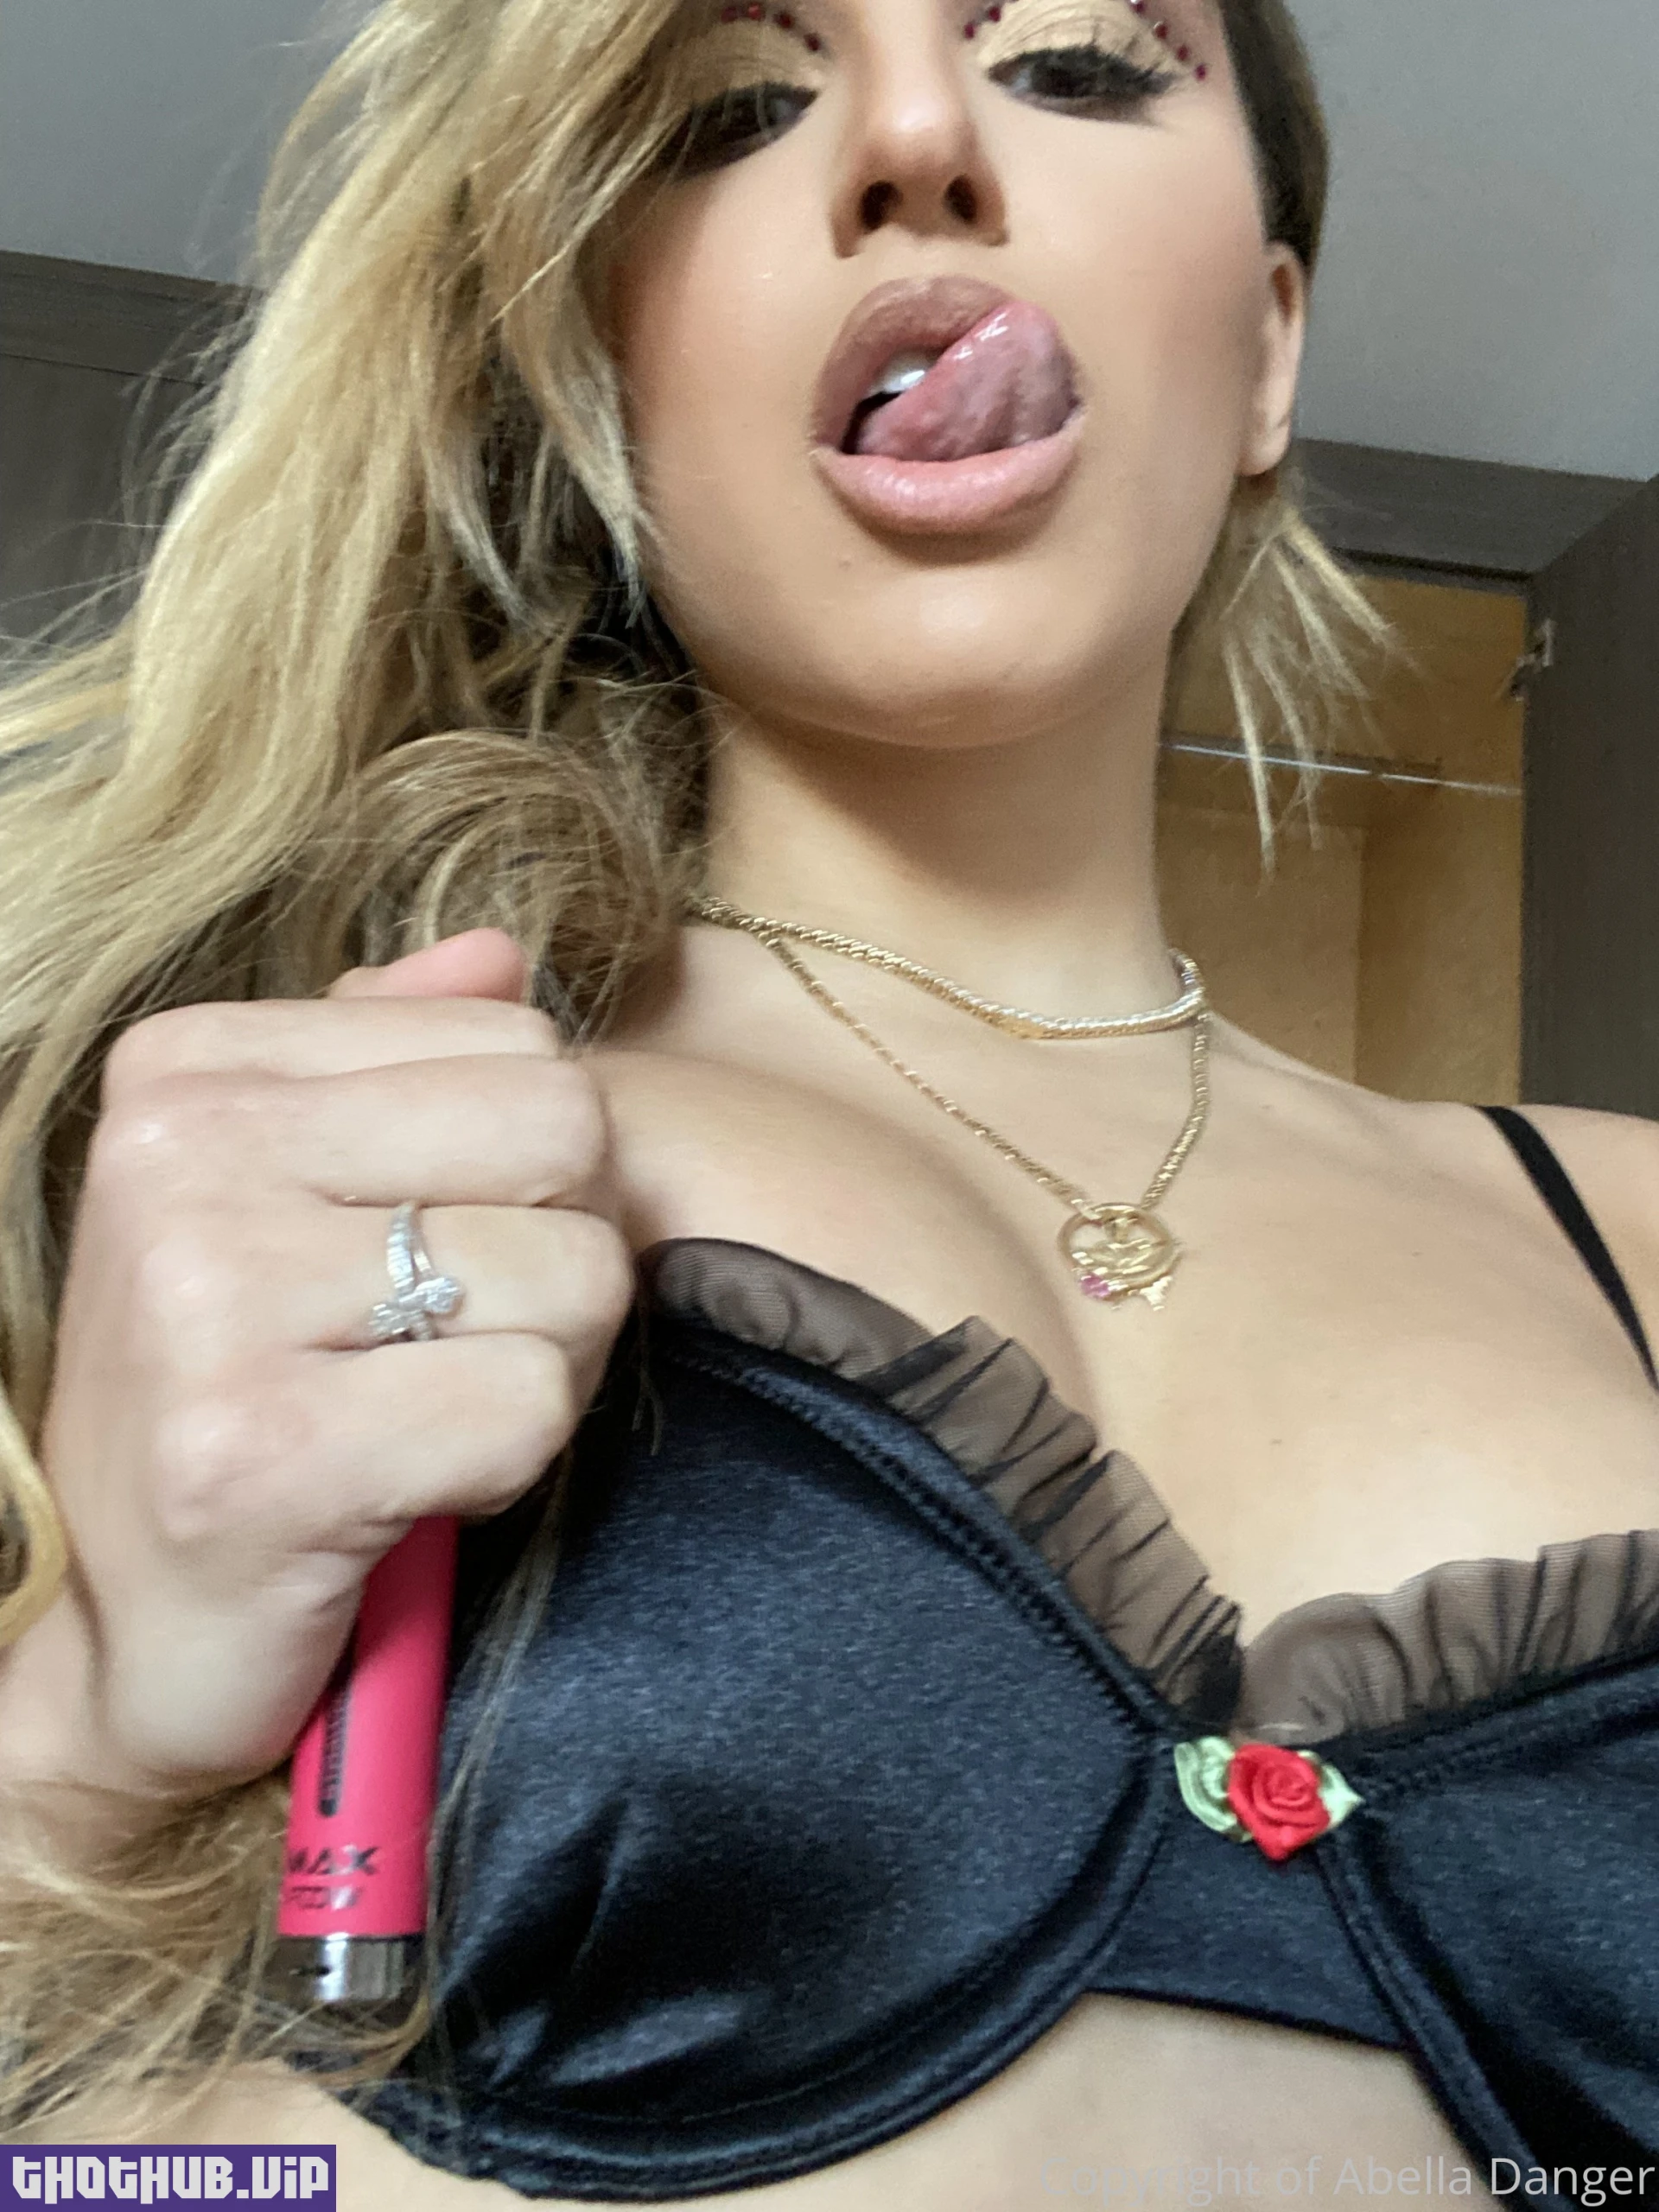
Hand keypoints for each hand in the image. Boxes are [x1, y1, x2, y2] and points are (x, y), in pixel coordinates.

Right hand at [8, 931, 631, 1807]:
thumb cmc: (238, 1387)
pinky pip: (529, 1405)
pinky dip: (509, 1462)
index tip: (431, 1250)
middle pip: (567, 1130)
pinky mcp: (259, 1455)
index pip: (519, 1039)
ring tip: (429, 1410)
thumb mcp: (283, 1189)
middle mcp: (180, 1160)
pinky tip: (412, 1483)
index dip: (531, 1163)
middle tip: (464, 1334)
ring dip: (542, 1367)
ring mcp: (208, 1305)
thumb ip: (388, 1055)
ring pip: (570, 1273)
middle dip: (560, 1249)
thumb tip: (500, 954)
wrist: (130, 1623)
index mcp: (187, 1071)